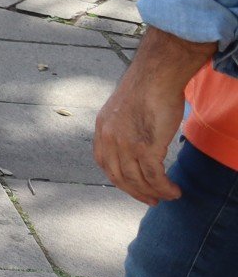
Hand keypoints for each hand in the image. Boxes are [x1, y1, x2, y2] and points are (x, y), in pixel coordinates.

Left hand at [95, 29, 205, 203]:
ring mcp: (126, 144)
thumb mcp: (122, 110)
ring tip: (169, 195)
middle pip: (119, 177)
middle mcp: (109, 138)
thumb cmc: (145, 89)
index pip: (104, 163)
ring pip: (138, 180)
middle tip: (152, 200)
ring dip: (155, 192)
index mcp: (101, 128)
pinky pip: (154, 177)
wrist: (154, 76)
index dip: (119, 179)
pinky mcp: (146, 147)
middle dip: (136, 192)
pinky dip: (164, 187)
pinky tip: (174, 190)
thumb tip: (133, 144)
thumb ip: (122, 128)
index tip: (133, 188)